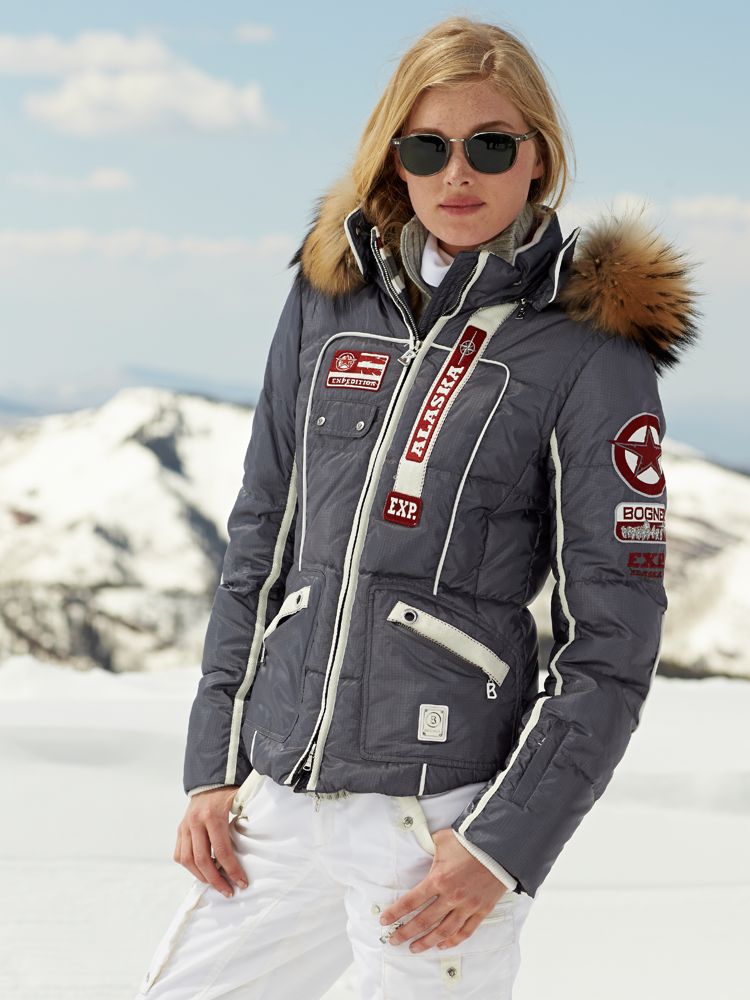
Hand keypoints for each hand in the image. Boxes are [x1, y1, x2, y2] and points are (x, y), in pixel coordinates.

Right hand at [173, 785, 248, 897]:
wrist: (209, 780)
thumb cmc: (228, 793)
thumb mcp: (240, 801)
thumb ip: (247, 818)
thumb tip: (258, 842)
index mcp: (213, 816)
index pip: (222, 850)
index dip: (232, 869)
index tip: (242, 882)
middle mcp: (195, 822)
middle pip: (202, 860)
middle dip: (216, 880)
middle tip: (229, 891)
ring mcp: (185, 826)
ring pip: (187, 860)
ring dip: (201, 877)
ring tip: (216, 885)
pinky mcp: (180, 830)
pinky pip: (179, 855)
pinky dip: (189, 867)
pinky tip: (202, 872)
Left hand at [379, 827, 508, 951]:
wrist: (500, 846)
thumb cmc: (470, 841)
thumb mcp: (442, 840)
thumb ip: (428, 846)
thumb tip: (418, 844)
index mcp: (438, 879)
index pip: (411, 902)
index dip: (396, 913)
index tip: (385, 921)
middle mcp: (451, 896)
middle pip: (424, 921)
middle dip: (406, 932)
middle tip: (394, 940)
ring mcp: (467, 906)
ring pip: (443, 931)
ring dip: (427, 942)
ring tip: (414, 948)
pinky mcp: (481, 910)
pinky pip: (465, 931)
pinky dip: (453, 940)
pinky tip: (442, 944)